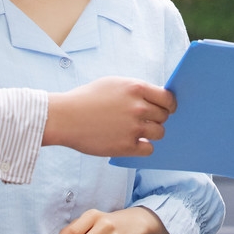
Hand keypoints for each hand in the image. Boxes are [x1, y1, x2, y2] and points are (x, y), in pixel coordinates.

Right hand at [43, 77, 174, 156]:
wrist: (64, 117)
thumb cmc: (86, 99)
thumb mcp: (113, 84)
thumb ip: (136, 90)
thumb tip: (157, 97)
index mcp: (136, 88)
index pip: (167, 98)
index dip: (169, 105)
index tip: (166, 109)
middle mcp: (138, 108)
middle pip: (164, 116)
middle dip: (156, 118)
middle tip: (143, 120)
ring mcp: (133, 128)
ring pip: (159, 133)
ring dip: (151, 133)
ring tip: (136, 131)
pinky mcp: (126, 146)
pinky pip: (148, 149)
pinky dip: (143, 147)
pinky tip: (132, 142)